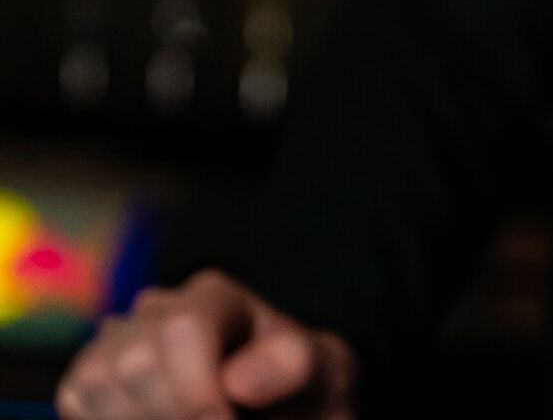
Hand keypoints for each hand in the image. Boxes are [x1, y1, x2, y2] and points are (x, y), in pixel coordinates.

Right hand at [56, 269, 356, 419]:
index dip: (196, 391)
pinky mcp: (87, 381)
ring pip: (94, 385)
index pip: (185, 329)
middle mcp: (157, 309)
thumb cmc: (302, 391)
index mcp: (217, 297)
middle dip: (173, 413)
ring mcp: (114, 342)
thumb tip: (238, 381)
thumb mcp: (325, 374)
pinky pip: (76, 402)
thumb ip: (294, 366)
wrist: (277, 408)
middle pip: (134, 361)